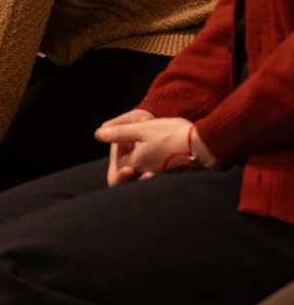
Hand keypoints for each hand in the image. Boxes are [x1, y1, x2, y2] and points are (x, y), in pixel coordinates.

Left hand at [96, 111, 211, 185]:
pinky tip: (163, 144)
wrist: (207, 144)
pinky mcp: (173, 173)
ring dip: (143, 154)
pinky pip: (158, 169)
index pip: (118, 163)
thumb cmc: (173, 134)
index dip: (118, 147)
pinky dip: (155, 158)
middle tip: (138, 136)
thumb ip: (120, 133)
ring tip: (151, 137)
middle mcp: (147, 173)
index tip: (127, 133)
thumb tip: (98, 135)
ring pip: (144, 168)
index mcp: (136, 164)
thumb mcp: (143, 129)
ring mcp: (160, 175)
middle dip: (129, 153)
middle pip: (130, 169)